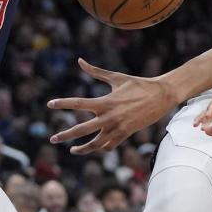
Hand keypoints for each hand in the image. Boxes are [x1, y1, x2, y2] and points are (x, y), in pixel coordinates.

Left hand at [47, 58, 175, 153]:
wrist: (161, 95)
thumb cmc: (139, 84)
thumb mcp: (116, 77)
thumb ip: (96, 71)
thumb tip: (80, 61)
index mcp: (105, 102)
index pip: (78, 103)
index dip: (62, 103)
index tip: (50, 104)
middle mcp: (109, 116)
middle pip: (82, 129)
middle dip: (65, 135)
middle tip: (53, 139)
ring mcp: (118, 127)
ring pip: (95, 144)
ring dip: (82, 149)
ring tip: (73, 150)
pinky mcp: (126, 134)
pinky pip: (109, 145)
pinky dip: (101, 148)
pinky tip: (94, 147)